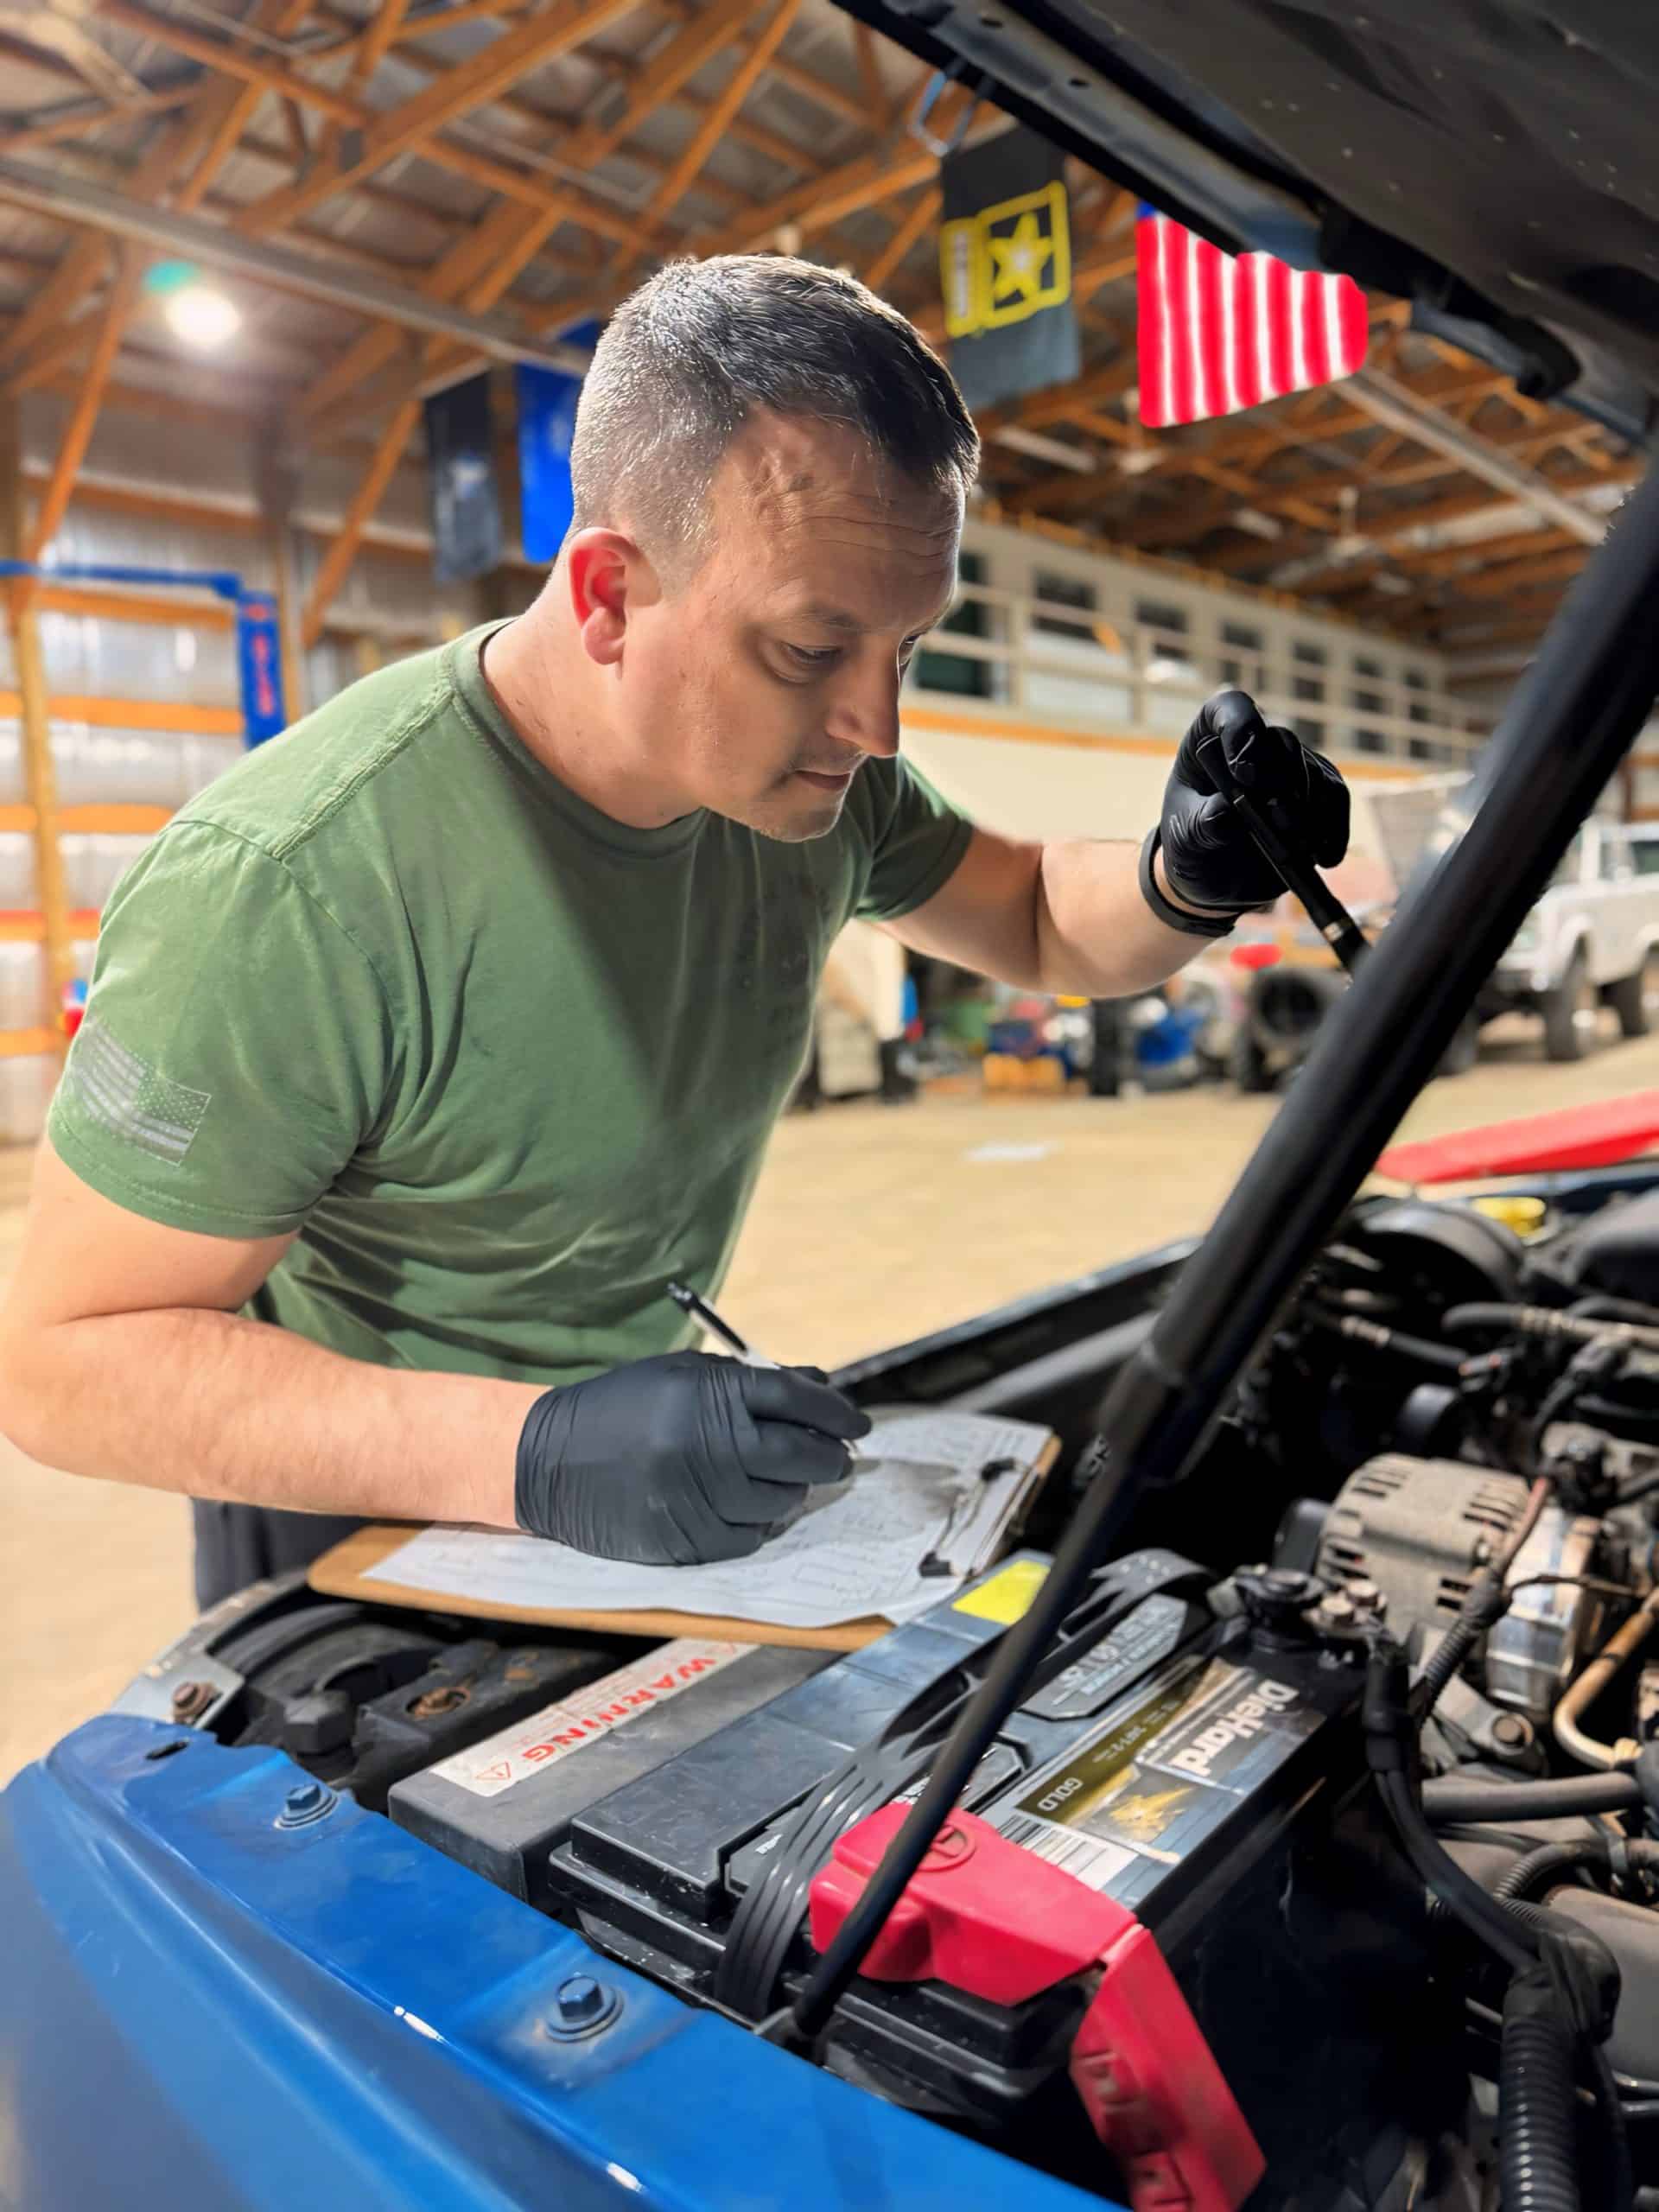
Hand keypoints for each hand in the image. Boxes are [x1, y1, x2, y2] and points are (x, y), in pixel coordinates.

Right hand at [514, 1351, 870, 1564]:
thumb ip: (751, 1382)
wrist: (546, 1460)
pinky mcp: (680, 1539)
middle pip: (796, 1454)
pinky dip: (762, 1525)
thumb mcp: (681, 1375)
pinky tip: (757, 1509)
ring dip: (796, 1492)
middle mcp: (702, 1443)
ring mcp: (691, 1496)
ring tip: (792, 1481)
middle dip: (829, 1456)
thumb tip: (821, 1383)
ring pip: (778, 1502)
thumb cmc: (623, 1408)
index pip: (794, 1398)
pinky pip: (747, 1539)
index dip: (835, 1410)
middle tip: (841, 1458)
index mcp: (704, 1393)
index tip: (859, 1423)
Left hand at [1160, 689, 1349, 912]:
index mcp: (1212, 736)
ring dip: (1311, 810)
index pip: (1232, 708)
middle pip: (1282, 741)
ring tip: (1302, 848)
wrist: (1216, 872)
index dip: (1242, 730)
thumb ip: (1201, 824)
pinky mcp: (1318, 790)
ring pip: (1314, 771)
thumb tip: (1226, 816)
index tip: (1243, 773)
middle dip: (1285, 782)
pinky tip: (1325, 857)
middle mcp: (1258, 741)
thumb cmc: (1192, 840)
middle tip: (1280, 820)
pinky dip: (1333, 827)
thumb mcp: (1185, 837)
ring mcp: (1292, 763)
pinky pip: (1335, 799)